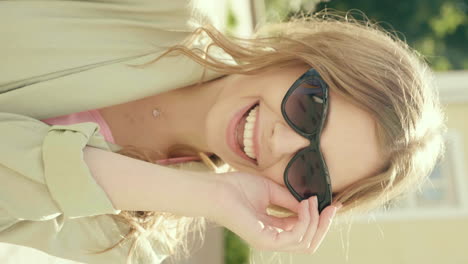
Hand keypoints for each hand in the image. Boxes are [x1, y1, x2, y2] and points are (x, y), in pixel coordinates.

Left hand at [209, 172, 341, 253]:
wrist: (218, 190)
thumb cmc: (238, 188)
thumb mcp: (271, 191)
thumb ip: (290, 200)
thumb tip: (311, 201)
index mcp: (274, 228)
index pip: (303, 231)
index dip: (320, 219)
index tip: (332, 203)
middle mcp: (273, 238)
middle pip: (309, 242)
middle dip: (324, 225)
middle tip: (333, 206)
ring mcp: (269, 241)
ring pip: (306, 242)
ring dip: (315, 220)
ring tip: (311, 201)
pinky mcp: (266, 240)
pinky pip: (296, 237)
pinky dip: (305, 220)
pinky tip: (304, 205)